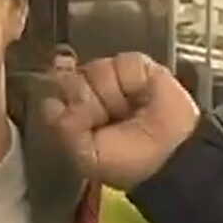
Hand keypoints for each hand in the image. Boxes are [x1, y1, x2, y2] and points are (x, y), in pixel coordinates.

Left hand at [43, 52, 199, 190]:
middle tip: (105, 120)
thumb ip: (62, 129)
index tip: (74, 118)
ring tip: (126, 111)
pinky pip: (120, 62)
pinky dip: (128, 81)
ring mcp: (112, 79)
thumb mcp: (86, 156)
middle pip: (68, 79)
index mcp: (75, 116)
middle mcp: (90, 94)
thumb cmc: (128, 160)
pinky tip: (140, 96)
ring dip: (109, 94)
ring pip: (92, 69)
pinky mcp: (137, 67)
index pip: (51, 96)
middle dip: (86, 102)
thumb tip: (50, 101)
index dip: (58, 102)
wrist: (172, 154)